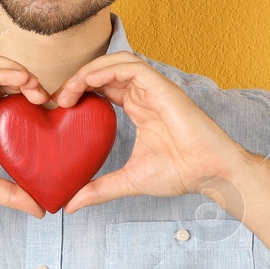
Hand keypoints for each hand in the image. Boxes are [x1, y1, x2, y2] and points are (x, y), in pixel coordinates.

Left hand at [49, 53, 249, 213]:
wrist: (210, 174)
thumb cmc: (180, 173)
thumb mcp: (129, 180)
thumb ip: (99, 189)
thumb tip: (70, 206)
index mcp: (138, 107)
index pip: (103, 87)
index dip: (79, 90)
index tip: (59, 107)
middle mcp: (144, 94)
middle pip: (106, 71)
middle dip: (79, 79)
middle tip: (59, 98)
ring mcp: (154, 89)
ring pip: (118, 62)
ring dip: (91, 70)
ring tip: (71, 89)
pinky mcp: (164, 87)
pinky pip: (133, 67)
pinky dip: (109, 68)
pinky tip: (90, 80)